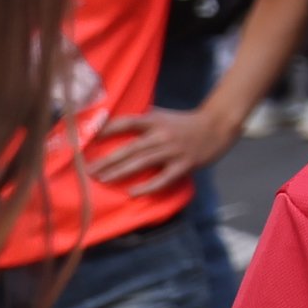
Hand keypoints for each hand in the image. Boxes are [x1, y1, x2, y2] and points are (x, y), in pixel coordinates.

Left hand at [86, 104, 238, 193]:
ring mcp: (174, 150)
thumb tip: (115, 123)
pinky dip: (148, 186)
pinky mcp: (184, 164)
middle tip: (89, 170)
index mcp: (156, 120)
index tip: (89, 139)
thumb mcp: (164, 115)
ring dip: (120, 172)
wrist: (218, 126)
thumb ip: (143, 119)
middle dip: (108, 160)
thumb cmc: (186, 122)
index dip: (107, 129)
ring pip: (142, 162)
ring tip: (103, 180)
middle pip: (131, 148)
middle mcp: (162, 135)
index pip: (127, 123)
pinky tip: (133, 192)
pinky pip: (164, 178)